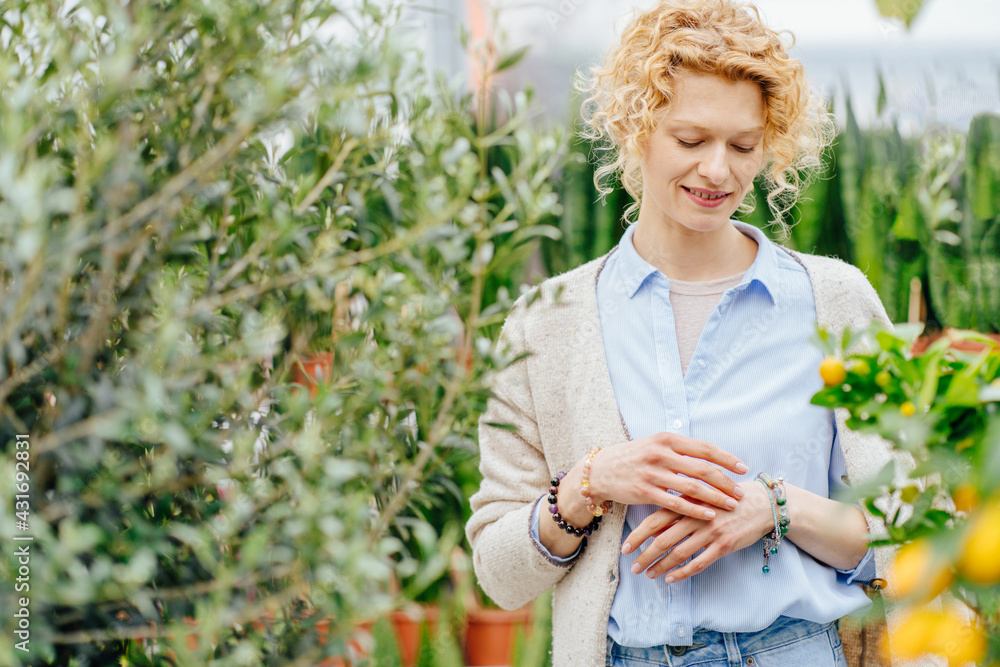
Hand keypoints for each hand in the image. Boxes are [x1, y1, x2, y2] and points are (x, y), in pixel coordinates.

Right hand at [588, 432, 747, 519]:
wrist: (601, 469)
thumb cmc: (633, 457)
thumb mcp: (655, 444)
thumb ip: (680, 450)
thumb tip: (712, 459)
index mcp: (666, 439)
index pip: (704, 448)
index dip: (726, 458)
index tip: (743, 468)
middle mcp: (660, 453)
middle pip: (702, 469)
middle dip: (725, 482)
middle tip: (740, 493)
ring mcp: (652, 473)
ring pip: (692, 487)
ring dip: (715, 498)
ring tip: (731, 506)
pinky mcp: (644, 491)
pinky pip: (675, 503)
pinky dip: (695, 510)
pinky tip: (709, 515)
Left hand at [624, 481, 773, 581]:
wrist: (762, 503)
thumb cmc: (726, 498)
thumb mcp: (700, 495)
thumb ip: (678, 506)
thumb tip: (653, 525)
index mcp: (687, 501)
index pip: (655, 520)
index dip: (638, 535)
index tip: (625, 547)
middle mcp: (696, 516)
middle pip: (662, 539)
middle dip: (645, 555)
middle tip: (633, 567)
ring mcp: (710, 531)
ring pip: (678, 553)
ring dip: (661, 566)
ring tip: (649, 574)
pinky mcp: (724, 545)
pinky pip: (699, 562)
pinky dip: (683, 572)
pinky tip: (671, 578)